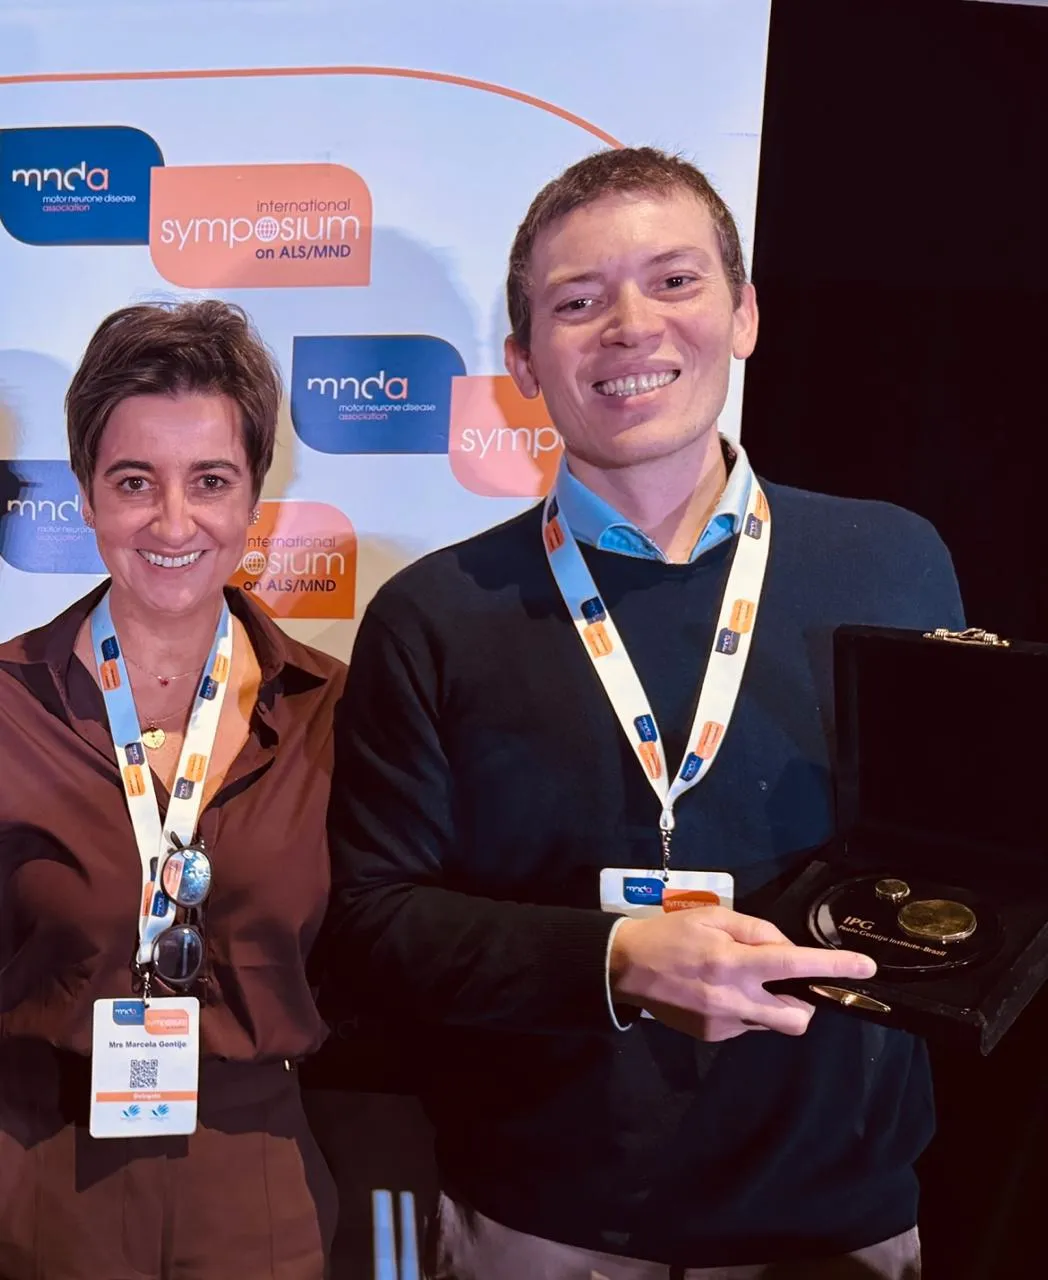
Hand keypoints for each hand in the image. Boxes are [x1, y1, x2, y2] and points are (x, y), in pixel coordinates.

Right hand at [609, 905, 876, 1041]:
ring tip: (742, 983)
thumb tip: (786, 948)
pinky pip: (748, 1026)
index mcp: (733, 962)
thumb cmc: (670, 935)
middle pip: (798, 1017)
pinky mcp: (714, 1036)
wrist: (625, 967)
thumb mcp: (712, 917)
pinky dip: (747, 1010)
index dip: (833, 967)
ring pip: (774, 1024)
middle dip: (807, 1003)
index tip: (865, 967)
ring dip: (773, 1004)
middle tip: (790, 983)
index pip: (794, 965)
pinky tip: (719, 993)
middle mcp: (733, 998)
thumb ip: (755, 930)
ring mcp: (724, 1023)